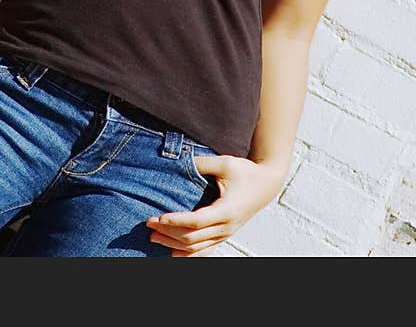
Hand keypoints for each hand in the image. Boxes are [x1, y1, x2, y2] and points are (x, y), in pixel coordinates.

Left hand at [146, 155, 283, 256]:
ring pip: (197, 247)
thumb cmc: (246, 172)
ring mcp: (226, 233)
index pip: (196, 221)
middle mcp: (226, 226)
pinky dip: (189, 255)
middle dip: (168, 233)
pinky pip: (206, 250)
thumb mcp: (225, 163)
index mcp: (226, 210)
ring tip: (154, 238)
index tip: (157, 218)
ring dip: (174, 244)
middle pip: (193, 237)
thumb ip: (201, 163)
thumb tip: (178, 160)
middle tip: (148, 224)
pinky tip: (173, 254)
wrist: (267, 183)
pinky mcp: (225, 234)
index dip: (175, 221)